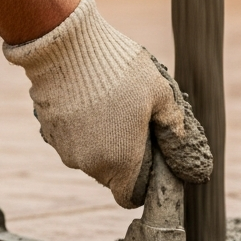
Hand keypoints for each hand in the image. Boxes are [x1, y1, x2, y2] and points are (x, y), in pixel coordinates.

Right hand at [4, 0, 212, 207]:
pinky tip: (89, 97)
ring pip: (90, 156)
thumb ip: (176, 133)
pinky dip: (81, 127)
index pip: (129, 198)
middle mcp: (88, 164)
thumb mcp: (162, 96)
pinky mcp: (48, 131)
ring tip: (111, 103)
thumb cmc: (119, 69)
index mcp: (120, 163)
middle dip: (124, 156)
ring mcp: (64, 148)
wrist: (64, 41)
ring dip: (102, 140)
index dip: (142, 184)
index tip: (149, 159)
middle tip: (134, 120)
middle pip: (111, 175)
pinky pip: (71, 139)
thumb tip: (192, 167)